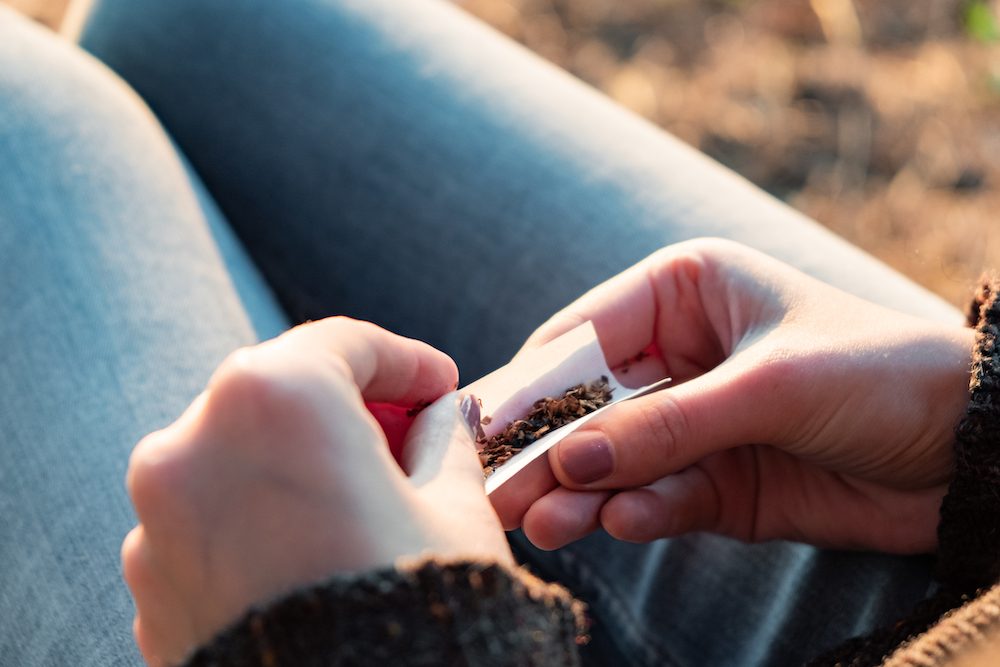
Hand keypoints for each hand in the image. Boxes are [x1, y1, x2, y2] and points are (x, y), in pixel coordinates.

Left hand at [122, 317, 511, 666]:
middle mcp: (194, 442)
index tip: (438, 386)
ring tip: (356, 500)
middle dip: (347, 407)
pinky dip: (257, 517)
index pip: (345, 343)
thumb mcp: (456, 508)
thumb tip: (442, 421)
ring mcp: (159, 516)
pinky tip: (311, 549)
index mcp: (277, 398)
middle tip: (405, 436)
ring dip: (296, 461)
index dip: (405, 361)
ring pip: (238, 454)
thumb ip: (445, 442)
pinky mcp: (150, 580)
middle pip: (282, 391)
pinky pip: (210, 520)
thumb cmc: (415, 608)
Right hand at [490, 238, 972, 553]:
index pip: (581, 336)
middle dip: (545, 449)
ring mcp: (694, 421)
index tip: (480, 430)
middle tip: (492, 493)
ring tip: (543, 525)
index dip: (530, 384)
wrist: (970, 448)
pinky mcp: (716, 480)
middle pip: (586, 404)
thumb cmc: (879, 374)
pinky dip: (638, 512)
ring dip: (581, 492)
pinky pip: (659, 496)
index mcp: (682, 291)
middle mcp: (678, 352)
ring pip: (615, 458)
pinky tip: (619, 523)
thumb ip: (667, 426)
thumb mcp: (769, 386)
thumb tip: (571, 463)